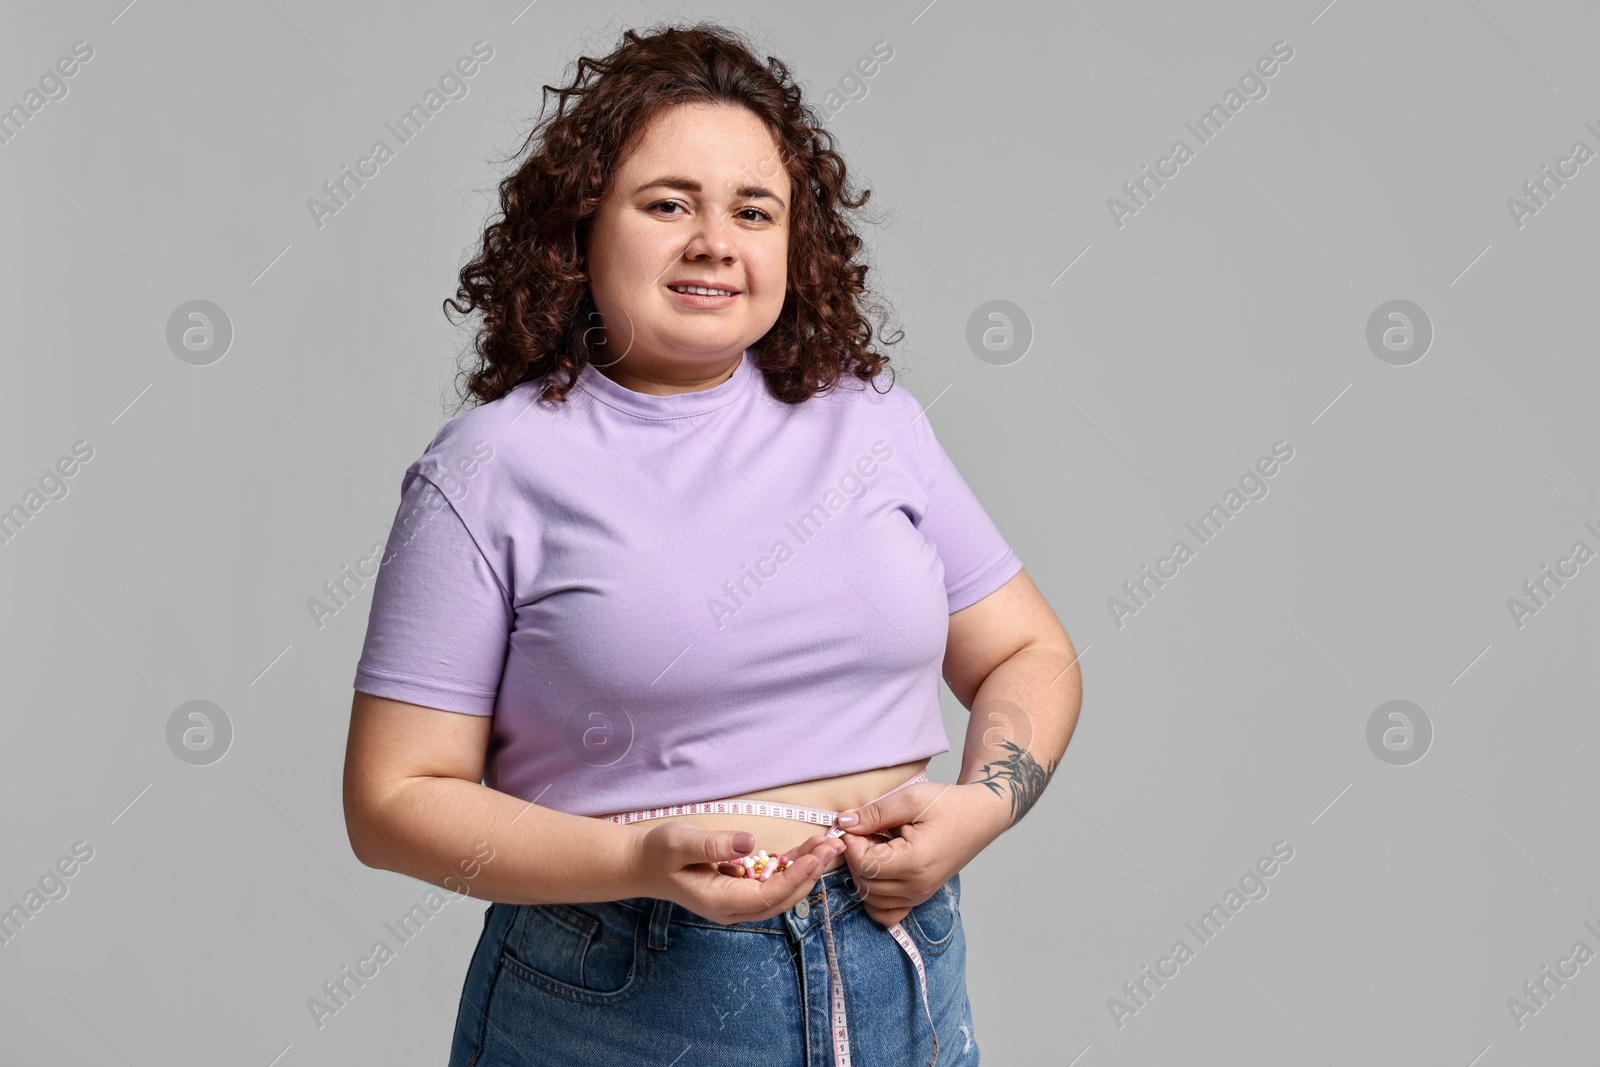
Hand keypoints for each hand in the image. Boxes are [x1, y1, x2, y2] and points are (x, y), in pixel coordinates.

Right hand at [632, 822, 845, 925]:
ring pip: (781, 889)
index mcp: (719, 902)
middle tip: (833, 847)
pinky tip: (808, 849)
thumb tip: (749, 844)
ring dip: (805, 869)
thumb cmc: (658, 853)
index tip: (815, 858)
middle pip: (781, 897)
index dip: (794, 878)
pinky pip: (773, 880)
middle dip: (810, 874)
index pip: (766, 896)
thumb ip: (712, 846)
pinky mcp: (741, 887)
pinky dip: (792, 865)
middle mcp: (733, 907)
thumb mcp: (679, 843)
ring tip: (827, 845)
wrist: (643, 863)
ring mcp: (738, 900)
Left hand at [834, 782, 1005, 926]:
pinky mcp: (919, 897)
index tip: (855, 825)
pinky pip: (886, 912)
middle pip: (864, 882)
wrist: (980, 816)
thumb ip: (874, 813)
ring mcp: (919, 895)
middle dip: (855, 856)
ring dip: (863, 873)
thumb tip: (843, 823)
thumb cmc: (948, 804)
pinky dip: (874, 897)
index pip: (864, 864)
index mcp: (914, 862)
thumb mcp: (910, 799)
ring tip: (875, 846)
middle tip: (866, 832)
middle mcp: (916, 886)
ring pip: (870, 898)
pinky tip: (878, 871)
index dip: (851, 844)